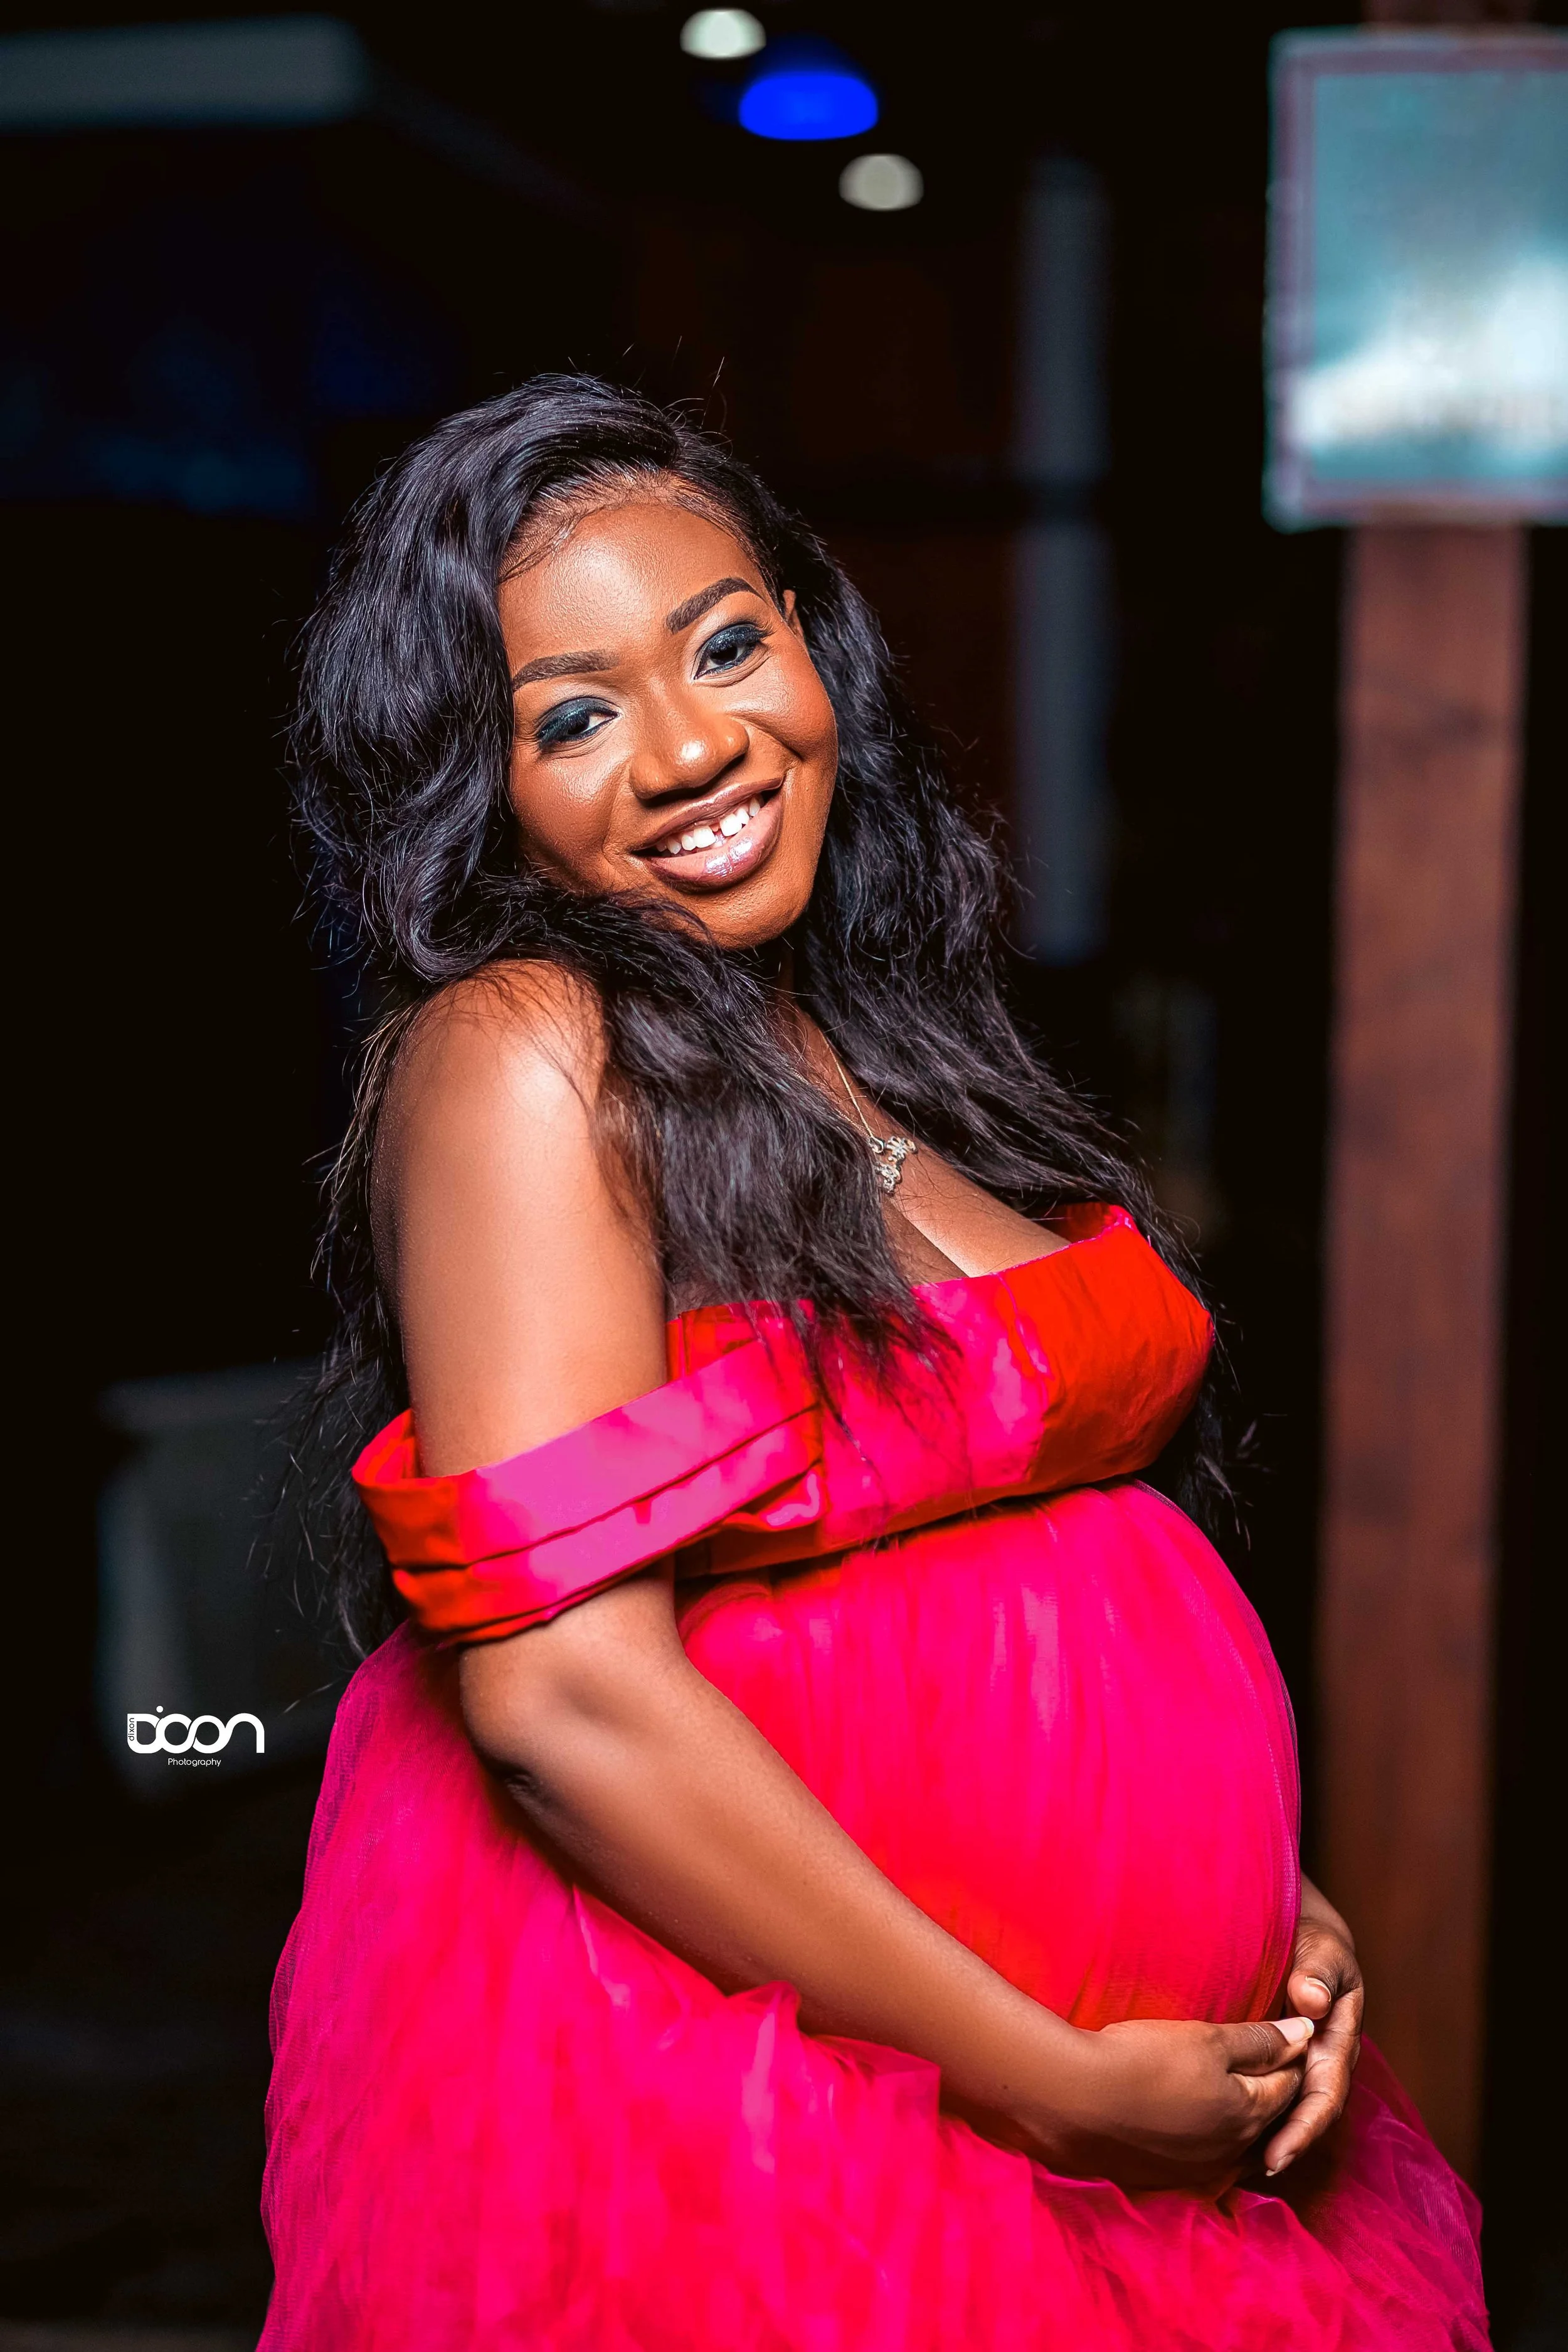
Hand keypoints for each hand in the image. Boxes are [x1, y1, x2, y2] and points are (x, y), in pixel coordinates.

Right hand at [1017, 2013, 1314, 2189]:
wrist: (1076, 2102)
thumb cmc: (1144, 2060)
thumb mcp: (1206, 2039)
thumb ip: (1259, 2040)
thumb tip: (1307, 2032)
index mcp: (1249, 2113)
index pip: (1289, 2083)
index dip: (1293, 2056)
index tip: (1293, 2036)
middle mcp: (1234, 2150)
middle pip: (1271, 2119)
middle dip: (1278, 2092)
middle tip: (1275, 2064)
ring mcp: (1201, 2169)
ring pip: (1242, 2146)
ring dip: (1248, 2122)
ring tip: (1243, 2097)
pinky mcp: (1169, 2178)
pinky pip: (1209, 2161)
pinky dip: (1216, 2141)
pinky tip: (1201, 2128)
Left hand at [1260, 1877, 1363, 2176]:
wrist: (1300, 1933)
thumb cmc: (1313, 1941)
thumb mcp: (1322, 1949)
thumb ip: (1318, 1972)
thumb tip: (1311, 2001)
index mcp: (1339, 2040)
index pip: (1324, 2094)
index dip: (1303, 2126)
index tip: (1276, 2154)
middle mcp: (1325, 2060)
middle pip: (1309, 2113)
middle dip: (1287, 2143)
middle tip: (1257, 2170)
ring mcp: (1303, 2062)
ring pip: (1289, 2108)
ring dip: (1270, 2136)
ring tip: (1239, 2167)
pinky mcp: (1279, 2059)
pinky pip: (1270, 2092)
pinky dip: (1255, 2115)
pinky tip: (1230, 2135)